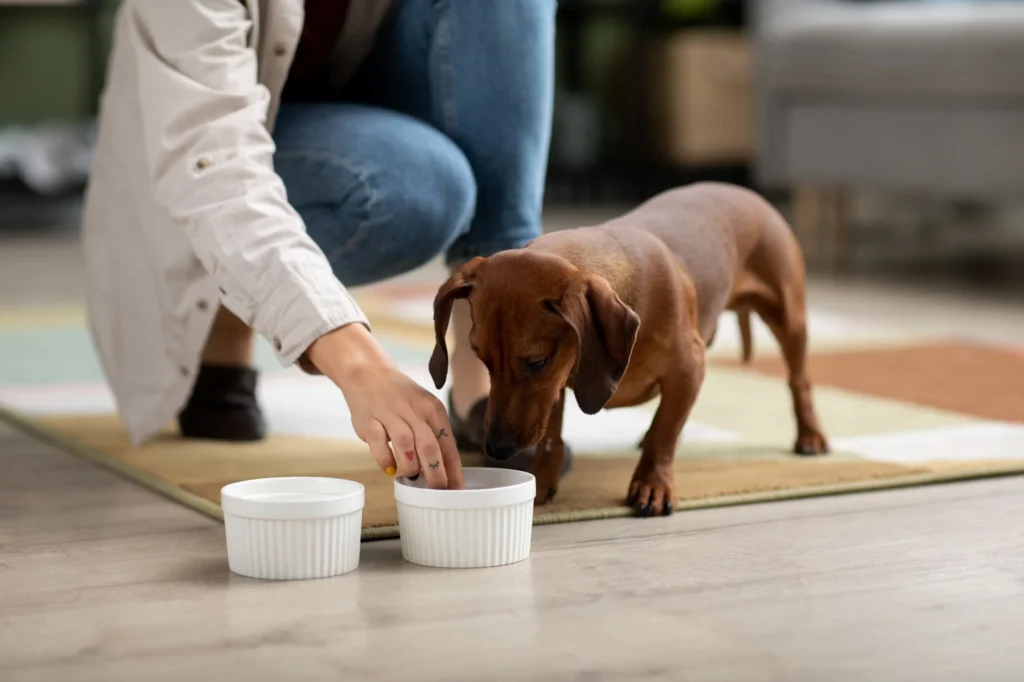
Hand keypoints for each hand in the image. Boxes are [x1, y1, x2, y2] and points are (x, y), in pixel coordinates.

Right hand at [306, 323, 464, 489]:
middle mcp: (414, 410)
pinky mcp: (369, 420)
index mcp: (433, 410)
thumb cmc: (402, 399)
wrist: (369, 373)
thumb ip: (433, 438)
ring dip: (411, 466)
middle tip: (437, 491)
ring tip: (412, 477)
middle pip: (429, 447)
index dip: (454, 471)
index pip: (448, 445)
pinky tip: (390, 470)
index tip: (457, 491)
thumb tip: (445, 473)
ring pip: (406, 444)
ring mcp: (390, 414)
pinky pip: (378, 443)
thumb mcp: (424, 411)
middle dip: (436, 473)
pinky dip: (385, 460)